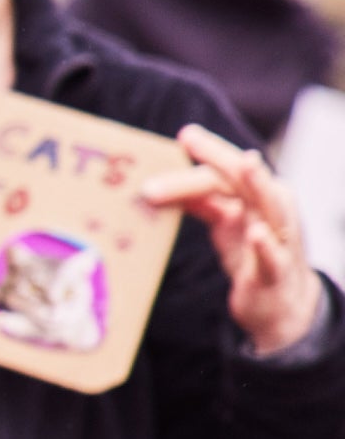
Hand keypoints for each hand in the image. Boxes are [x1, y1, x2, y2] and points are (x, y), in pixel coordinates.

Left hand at [142, 125, 326, 356]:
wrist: (280, 304)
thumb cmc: (249, 255)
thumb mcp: (224, 223)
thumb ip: (201, 202)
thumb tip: (158, 185)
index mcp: (256, 198)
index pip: (230, 170)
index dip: (210, 151)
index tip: (184, 134)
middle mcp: (271, 211)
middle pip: (245, 179)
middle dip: (219, 157)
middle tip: (191, 139)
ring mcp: (279, 240)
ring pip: (272, 206)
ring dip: (259, 184)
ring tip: (246, 163)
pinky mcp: (276, 272)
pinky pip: (272, 257)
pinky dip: (265, 245)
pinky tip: (256, 233)